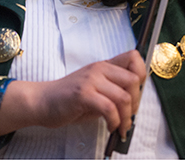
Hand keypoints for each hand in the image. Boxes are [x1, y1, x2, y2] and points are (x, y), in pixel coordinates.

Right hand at [0, 49, 145, 139]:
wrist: (43, 101)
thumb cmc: (69, 98)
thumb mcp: (94, 87)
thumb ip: (112, 88)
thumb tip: (135, 100)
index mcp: (104, 65)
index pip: (133, 58)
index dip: (142, 74)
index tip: (138, 94)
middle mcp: (99, 69)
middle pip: (133, 80)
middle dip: (137, 102)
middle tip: (129, 116)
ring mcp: (91, 80)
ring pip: (124, 96)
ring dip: (127, 117)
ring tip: (121, 127)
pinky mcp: (83, 94)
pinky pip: (109, 108)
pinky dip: (115, 122)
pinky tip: (111, 127)